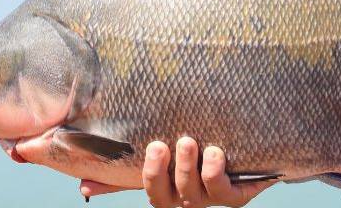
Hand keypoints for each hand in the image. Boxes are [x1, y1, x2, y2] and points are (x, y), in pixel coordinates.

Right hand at [79, 137, 275, 206]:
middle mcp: (185, 198)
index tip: (106, 172)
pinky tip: (216, 152)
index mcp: (166, 188)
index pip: (142, 189)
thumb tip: (84, 185)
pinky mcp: (236, 196)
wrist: (257, 151)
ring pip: (192, 193)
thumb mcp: (170, 153)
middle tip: (160, 144)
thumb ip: (131, 166)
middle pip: (163, 197)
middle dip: (157, 173)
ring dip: (188, 167)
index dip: (120, 184)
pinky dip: (216, 171)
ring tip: (190, 142)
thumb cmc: (203, 152)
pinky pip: (224, 192)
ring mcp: (210, 199)